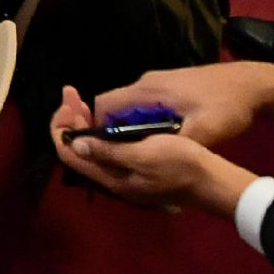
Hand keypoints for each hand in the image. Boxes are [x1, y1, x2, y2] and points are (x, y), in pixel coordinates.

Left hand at [48, 87, 257, 217]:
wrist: (212, 181)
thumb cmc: (180, 164)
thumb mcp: (144, 155)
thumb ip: (109, 151)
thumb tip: (76, 144)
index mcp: (111, 177)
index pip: (69, 153)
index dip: (61, 127)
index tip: (68, 101)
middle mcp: (113, 178)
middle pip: (78, 149)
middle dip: (70, 120)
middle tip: (70, 93)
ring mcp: (126, 174)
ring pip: (93, 148)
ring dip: (84, 124)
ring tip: (81, 101)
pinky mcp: (138, 167)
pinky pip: (108, 148)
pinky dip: (101, 130)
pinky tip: (107, 117)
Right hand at [74, 61, 273, 148]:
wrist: (252, 83)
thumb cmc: (227, 105)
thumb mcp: (206, 131)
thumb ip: (177, 145)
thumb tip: (151, 160)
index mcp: (148, 91)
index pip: (104, 105)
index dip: (96, 128)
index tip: (102, 153)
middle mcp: (146, 84)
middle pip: (114, 107)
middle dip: (112, 133)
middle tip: (120, 159)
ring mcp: (158, 85)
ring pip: (129, 108)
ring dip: (129, 130)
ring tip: (138, 154)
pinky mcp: (169, 89)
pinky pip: (144, 107)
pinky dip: (143, 124)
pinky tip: (157, 142)